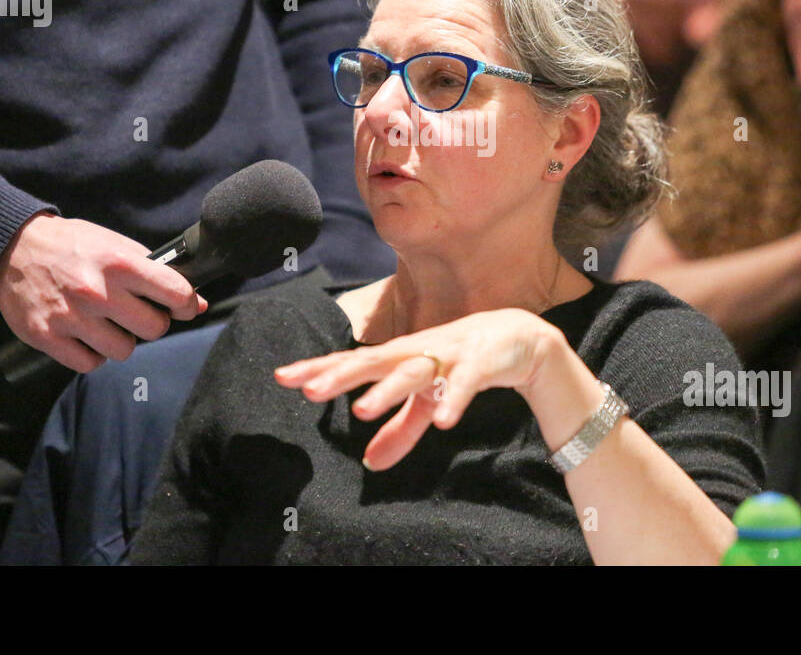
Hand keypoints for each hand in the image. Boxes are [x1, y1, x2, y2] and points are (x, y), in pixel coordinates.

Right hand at [0, 213, 207, 372]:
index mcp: (119, 263)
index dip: (186, 303)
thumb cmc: (74, 246)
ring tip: (107, 323)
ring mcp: (70, 316)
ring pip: (123, 351)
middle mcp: (96, 291)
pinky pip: (89, 364)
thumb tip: (197, 304)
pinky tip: (86, 335)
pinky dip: (92, 354)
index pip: (175, 292)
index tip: (183, 306)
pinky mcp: (46, 336)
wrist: (13, 246)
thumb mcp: (117, 246)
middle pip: (154, 329)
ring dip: (120, 340)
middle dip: (151, 323)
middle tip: (137, 313)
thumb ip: (156, 274)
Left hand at [274, 308, 560, 470]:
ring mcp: (447, 355)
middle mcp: (416, 352)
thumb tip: (370, 463)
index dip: (319, 369)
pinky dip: (453, 399)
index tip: (283, 377)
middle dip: (341, 376)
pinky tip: (443, 422)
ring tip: (363, 411)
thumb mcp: (427, 401)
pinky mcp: (478, 364)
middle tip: (309, 391)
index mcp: (398, 358)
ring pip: (413, 371)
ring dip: (389, 390)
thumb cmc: (459, 363)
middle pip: (373, 362)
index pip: (352, 363)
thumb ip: (400, 430)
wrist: (517, 336)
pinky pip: (464, 383)